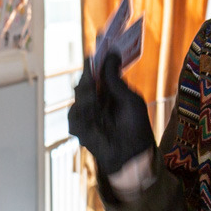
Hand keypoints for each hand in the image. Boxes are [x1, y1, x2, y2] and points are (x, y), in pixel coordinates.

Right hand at [67, 53, 155, 175]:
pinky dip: (81, 119)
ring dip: (87, 101)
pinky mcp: (81, 129)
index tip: (92, 55)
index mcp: (110, 91)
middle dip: (88, 82)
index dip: (92, 63)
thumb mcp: (130, 100)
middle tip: (94, 85)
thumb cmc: (136, 127)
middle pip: (84, 83)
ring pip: (78, 99)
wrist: (132, 156)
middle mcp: (97, 100)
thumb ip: (116, 80)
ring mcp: (88, 115)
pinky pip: (73, 118)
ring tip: (96, 108)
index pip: (97, 72)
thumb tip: (112, 54)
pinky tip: (92, 123)